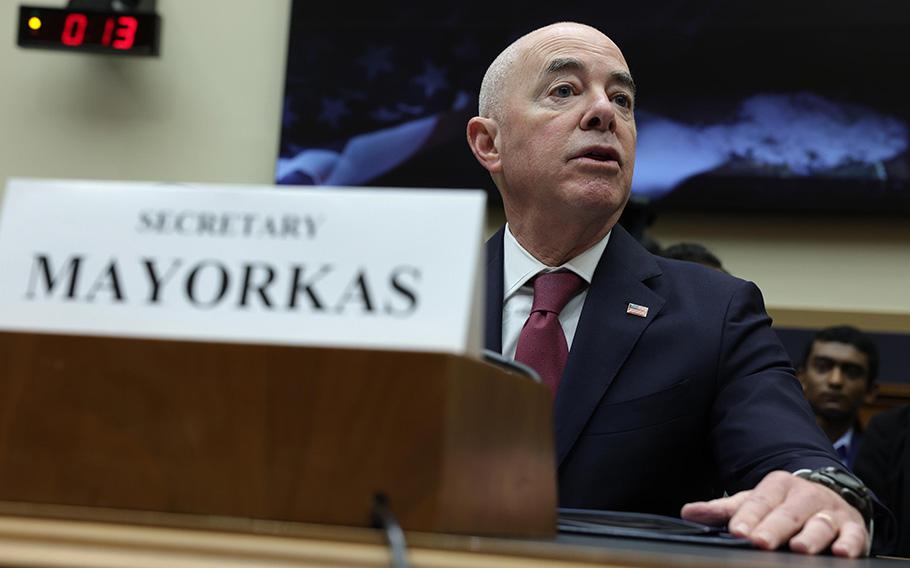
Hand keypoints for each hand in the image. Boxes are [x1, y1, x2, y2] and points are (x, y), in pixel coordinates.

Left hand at [681, 470, 868, 556]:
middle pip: (787, 513)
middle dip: (773, 528)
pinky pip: (853, 535)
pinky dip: (849, 543)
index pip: (758, 501)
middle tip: (759, 542)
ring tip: (799, 548)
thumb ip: (721, 509)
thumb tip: (687, 512)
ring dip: (810, 536)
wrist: (828, 495)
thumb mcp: (753, 502)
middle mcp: (804, 496)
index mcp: (777, 486)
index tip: (736, 532)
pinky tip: (840, 552)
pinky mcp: (852, 527)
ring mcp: (829, 511)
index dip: (747, 517)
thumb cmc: (782, 505)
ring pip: (819, 524)